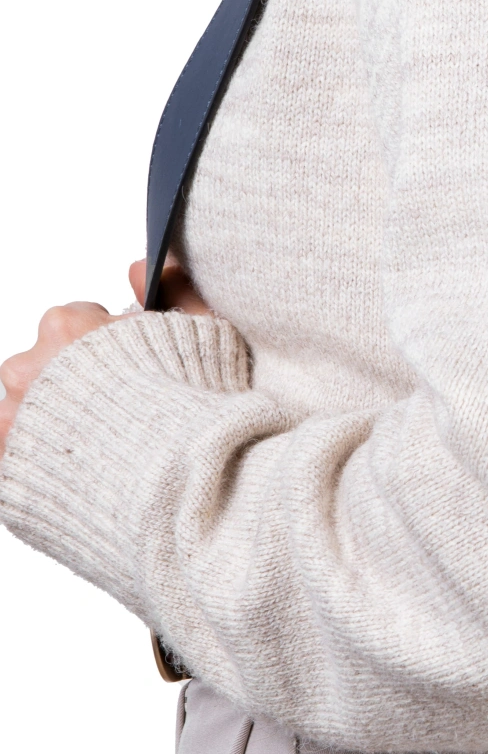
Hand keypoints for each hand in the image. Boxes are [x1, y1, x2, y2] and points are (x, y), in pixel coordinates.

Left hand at [0, 258, 209, 458]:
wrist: (176, 487)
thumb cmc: (191, 410)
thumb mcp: (203, 329)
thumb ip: (171, 288)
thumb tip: (141, 267)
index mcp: (66, 328)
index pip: (74, 325)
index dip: (108, 349)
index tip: (130, 374)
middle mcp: (26, 370)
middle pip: (43, 369)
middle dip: (73, 386)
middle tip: (117, 415)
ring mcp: (9, 424)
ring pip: (26, 415)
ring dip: (54, 427)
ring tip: (103, 452)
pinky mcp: (4, 472)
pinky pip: (19, 461)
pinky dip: (44, 467)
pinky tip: (85, 476)